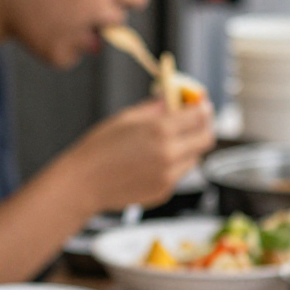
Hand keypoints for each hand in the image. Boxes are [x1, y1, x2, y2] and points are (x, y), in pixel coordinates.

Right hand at [67, 96, 215, 212]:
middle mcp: (170, 154)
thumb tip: (174, 98)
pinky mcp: (164, 192)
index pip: (200, 115)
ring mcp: (169, 176)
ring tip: (165, 144)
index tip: (200, 104)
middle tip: (193, 122)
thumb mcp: (127, 117)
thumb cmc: (98, 149)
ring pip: (194, 158)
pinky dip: (173, 165)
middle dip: (203, 128)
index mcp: (161, 130)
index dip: (202, 107)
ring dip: (188, 147)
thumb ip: (156, 107)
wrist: (83, 183)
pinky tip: (150, 163)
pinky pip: (179, 174)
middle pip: (206, 138)